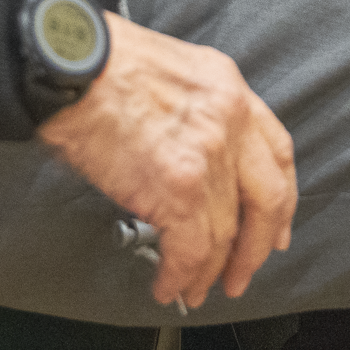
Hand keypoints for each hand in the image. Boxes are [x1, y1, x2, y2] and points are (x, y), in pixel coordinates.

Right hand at [39, 13, 295, 312]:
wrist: (69, 64)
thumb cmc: (100, 61)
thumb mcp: (171, 67)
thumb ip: (194, 108)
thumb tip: (187, 153)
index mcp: (228, 87)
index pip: (277, 150)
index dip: (280, 197)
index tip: (276, 223)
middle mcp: (229, 120)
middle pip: (267, 199)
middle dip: (257, 247)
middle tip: (243, 271)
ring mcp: (209, 156)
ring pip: (227, 233)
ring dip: (211, 271)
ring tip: (194, 287)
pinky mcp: (180, 189)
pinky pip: (192, 250)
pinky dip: (181, 277)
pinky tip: (169, 285)